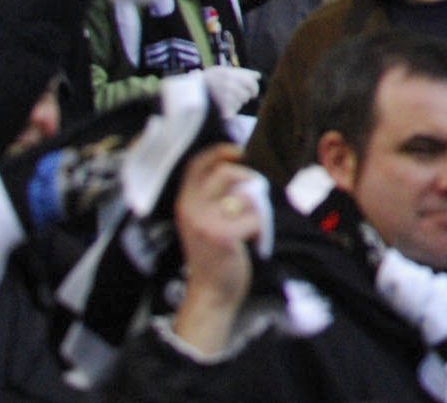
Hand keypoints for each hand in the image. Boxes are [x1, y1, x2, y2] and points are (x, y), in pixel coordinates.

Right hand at [167, 145, 263, 353]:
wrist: (210, 293)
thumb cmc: (214, 256)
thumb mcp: (203, 222)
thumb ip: (213, 199)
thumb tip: (239, 171)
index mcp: (184, 203)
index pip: (195, 165)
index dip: (217, 152)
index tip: (237, 152)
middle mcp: (190, 209)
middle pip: (224, 173)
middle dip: (247, 178)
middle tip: (253, 196)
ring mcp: (205, 222)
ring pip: (244, 194)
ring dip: (257, 207)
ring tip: (251, 224)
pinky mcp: (223, 235)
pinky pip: (256, 217)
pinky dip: (262, 228)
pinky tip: (253, 241)